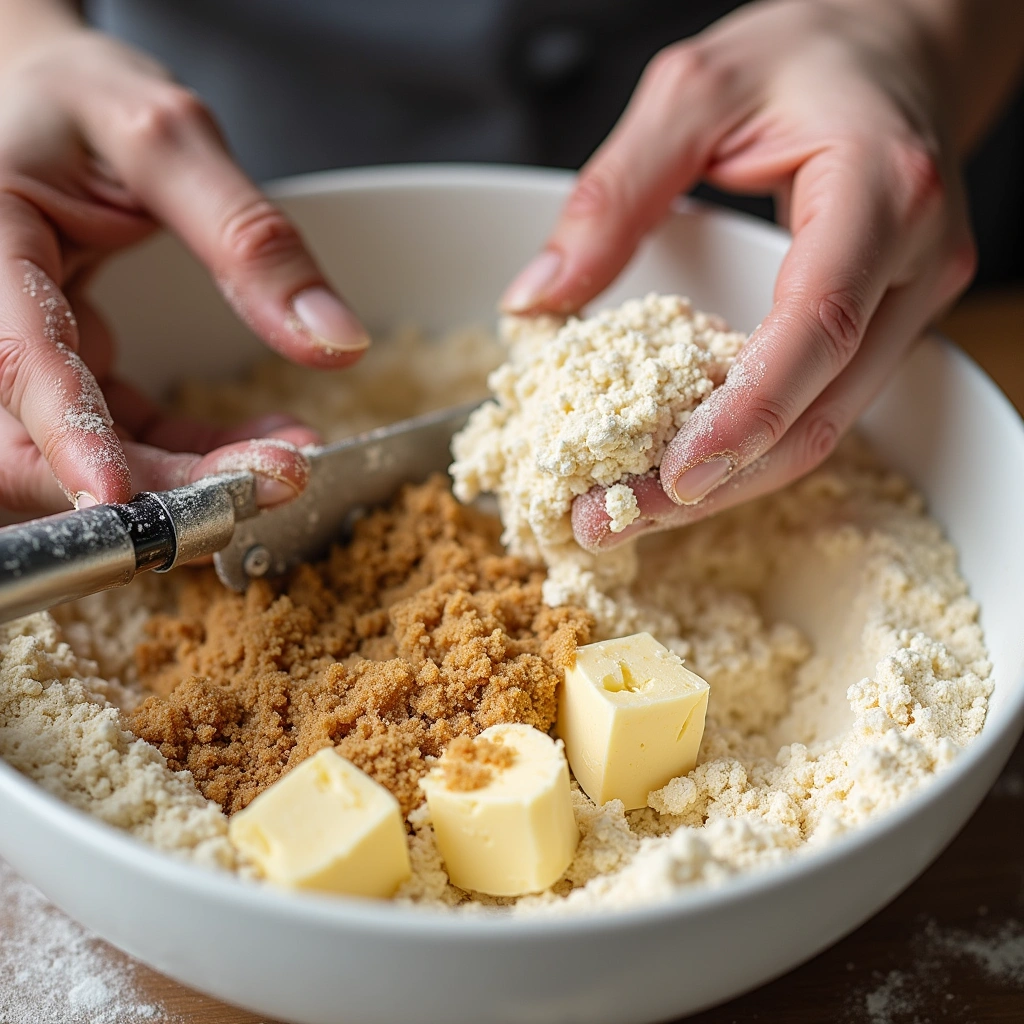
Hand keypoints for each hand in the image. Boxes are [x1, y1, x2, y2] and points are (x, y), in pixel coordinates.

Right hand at [0, 30, 368, 513]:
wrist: (53, 105)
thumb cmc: (84, 103)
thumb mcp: (166, 137)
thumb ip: (246, 234)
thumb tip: (333, 339)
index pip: (15, 358)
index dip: (66, 434)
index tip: (117, 495)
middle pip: (34, 442)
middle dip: (153, 485)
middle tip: (274, 480)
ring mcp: (26, 355)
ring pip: (86, 458)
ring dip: (189, 481)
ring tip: (288, 463)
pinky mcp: (72, 377)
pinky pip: (127, 438)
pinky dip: (198, 455)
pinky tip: (269, 443)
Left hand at [501, 0, 976, 549]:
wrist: (902, 43)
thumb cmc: (809, 53)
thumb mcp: (693, 92)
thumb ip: (613, 193)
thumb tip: (537, 300)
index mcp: (878, 190)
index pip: (818, 324)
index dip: (746, 411)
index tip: (673, 475)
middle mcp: (913, 261)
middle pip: (822, 408)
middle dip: (718, 479)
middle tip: (614, 516)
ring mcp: (912, 301)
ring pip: (826, 425)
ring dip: (730, 481)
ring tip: (631, 508)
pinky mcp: (888, 324)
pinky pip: (821, 405)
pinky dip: (750, 445)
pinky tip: (684, 465)